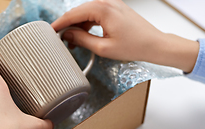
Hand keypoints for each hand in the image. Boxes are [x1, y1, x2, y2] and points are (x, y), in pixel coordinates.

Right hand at [51, 0, 198, 72]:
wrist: (154, 45)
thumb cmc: (135, 46)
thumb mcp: (103, 48)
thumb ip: (82, 40)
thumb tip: (67, 35)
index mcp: (103, 9)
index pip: (73, 13)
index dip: (60, 23)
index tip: (50, 30)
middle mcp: (107, 2)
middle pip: (79, 11)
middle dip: (68, 25)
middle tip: (59, 39)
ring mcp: (112, 4)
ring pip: (86, 12)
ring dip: (78, 25)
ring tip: (72, 42)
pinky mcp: (116, 9)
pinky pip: (96, 13)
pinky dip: (88, 24)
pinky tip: (84, 36)